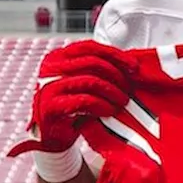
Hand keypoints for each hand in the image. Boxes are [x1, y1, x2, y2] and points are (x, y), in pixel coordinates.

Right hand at [7, 40, 136, 157]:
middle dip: (116, 74)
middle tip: (128, 88)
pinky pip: (84, 101)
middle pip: (92, 61)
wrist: (49, 135)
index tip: (133, 66)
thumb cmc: (69, 107)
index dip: (114, 54)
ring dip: (112, 91)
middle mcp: (50, 69)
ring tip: (122, 101)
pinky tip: (109, 111)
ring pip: (90, 80)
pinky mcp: (51, 106)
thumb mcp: (82, 83)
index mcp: (57, 58)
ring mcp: (49, 87)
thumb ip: (96, 71)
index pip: (89, 47)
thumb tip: (128, 65)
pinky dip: (102, 105)